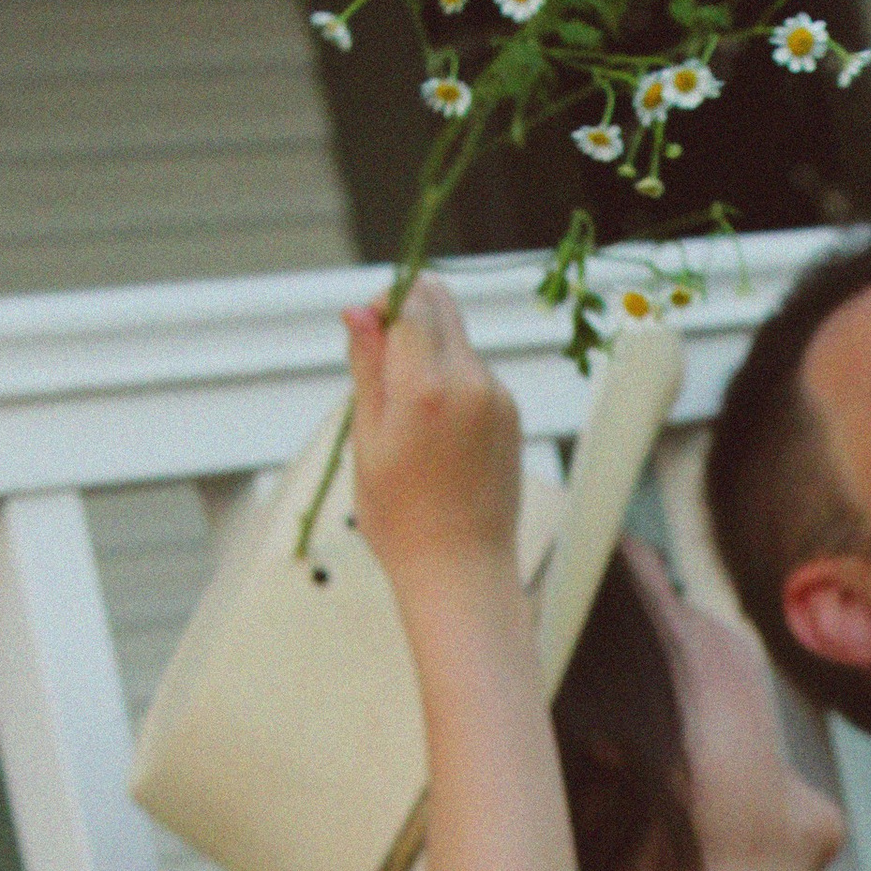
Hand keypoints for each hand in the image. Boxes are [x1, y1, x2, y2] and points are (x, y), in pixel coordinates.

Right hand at [343, 276, 521, 589]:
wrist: (461, 571)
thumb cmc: (402, 520)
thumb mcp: (367, 440)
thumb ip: (367, 367)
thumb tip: (358, 312)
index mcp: (429, 387)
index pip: (411, 300)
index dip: (383, 304)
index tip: (365, 333)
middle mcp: (472, 383)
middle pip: (441, 306)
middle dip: (407, 318)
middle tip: (382, 368)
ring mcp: (499, 398)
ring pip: (457, 341)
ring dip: (428, 355)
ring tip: (409, 420)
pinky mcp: (512, 414)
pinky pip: (476, 374)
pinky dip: (451, 383)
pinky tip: (436, 434)